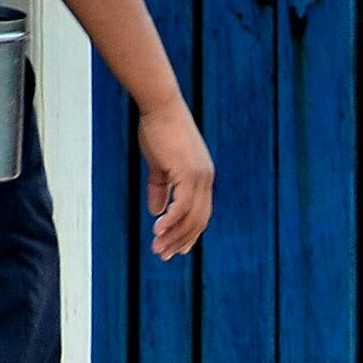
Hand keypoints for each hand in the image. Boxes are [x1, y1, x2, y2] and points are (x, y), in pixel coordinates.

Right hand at [138, 100, 212, 259]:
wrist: (160, 106)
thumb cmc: (158, 130)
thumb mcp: (159, 164)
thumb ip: (160, 188)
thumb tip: (157, 211)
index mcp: (202, 178)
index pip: (200, 213)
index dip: (189, 233)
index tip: (178, 249)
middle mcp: (205, 179)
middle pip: (197, 220)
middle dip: (180, 240)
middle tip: (164, 255)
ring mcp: (199, 177)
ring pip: (190, 216)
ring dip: (173, 235)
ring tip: (158, 249)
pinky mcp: (188, 173)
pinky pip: (181, 205)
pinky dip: (171, 220)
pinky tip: (157, 230)